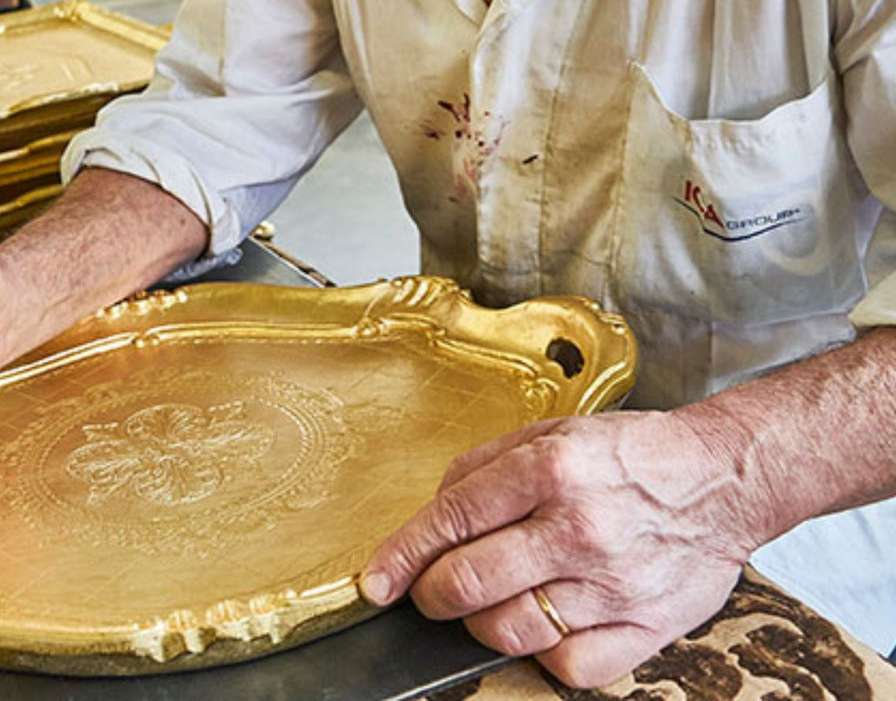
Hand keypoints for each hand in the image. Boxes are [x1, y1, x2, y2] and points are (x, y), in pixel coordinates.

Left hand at [360, 410, 760, 688]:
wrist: (722, 478)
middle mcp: (577, 529)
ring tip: (488, 601)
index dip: (401, 555)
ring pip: (509, 631)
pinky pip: (567, 667)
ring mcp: (611, 585)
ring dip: (479, 623)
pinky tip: (544, 623)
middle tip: (430, 591)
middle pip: (469, 584)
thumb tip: (434, 509)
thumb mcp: (551, 432)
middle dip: (431, 594)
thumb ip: (483, 466)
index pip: (452, 520)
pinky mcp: (643, 628)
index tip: (376, 581)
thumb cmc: (632, 454)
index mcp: (550, 470)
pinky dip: (542, 653)